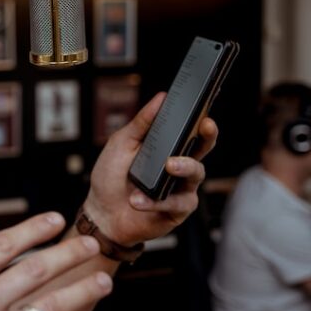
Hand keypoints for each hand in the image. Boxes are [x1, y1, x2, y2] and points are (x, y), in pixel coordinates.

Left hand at [82, 93, 217, 247]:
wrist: (102, 212)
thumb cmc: (112, 176)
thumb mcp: (122, 143)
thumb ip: (142, 123)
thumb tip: (161, 97)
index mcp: (168, 146)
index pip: (190, 129)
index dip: (201, 119)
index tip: (203, 110)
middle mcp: (180, 165)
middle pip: (203, 148)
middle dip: (208, 136)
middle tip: (205, 126)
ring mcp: (181, 187)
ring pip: (196, 173)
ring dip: (183, 167)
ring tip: (168, 166)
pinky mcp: (177, 210)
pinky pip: (176, 202)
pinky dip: (156, 201)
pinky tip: (138, 199)